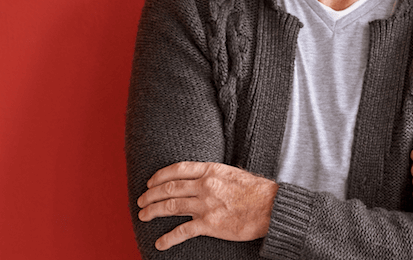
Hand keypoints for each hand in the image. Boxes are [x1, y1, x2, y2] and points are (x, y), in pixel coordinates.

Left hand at [137, 161, 278, 249]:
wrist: (271, 207)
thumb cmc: (257, 191)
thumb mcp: (233, 174)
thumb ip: (214, 175)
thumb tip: (200, 178)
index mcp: (211, 170)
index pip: (177, 169)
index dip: (160, 175)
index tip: (150, 182)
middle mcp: (205, 186)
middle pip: (169, 188)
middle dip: (151, 195)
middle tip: (141, 200)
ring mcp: (206, 205)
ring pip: (171, 206)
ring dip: (153, 211)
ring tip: (144, 216)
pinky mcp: (210, 224)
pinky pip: (182, 231)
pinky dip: (168, 238)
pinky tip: (160, 243)